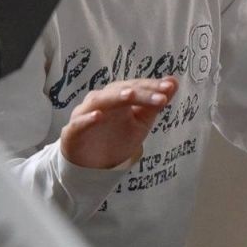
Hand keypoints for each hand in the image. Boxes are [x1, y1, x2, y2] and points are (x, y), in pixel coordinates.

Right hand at [59, 78, 177, 169]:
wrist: (92, 164)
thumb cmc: (117, 137)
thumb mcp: (141, 123)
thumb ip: (154, 104)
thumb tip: (174, 81)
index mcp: (118, 96)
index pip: (136, 87)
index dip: (152, 87)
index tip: (170, 87)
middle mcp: (101, 100)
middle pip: (121, 91)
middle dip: (141, 92)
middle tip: (160, 95)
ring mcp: (85, 113)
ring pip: (100, 101)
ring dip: (114, 97)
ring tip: (130, 95)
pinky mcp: (73, 131)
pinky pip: (79, 122)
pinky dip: (88, 118)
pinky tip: (98, 116)